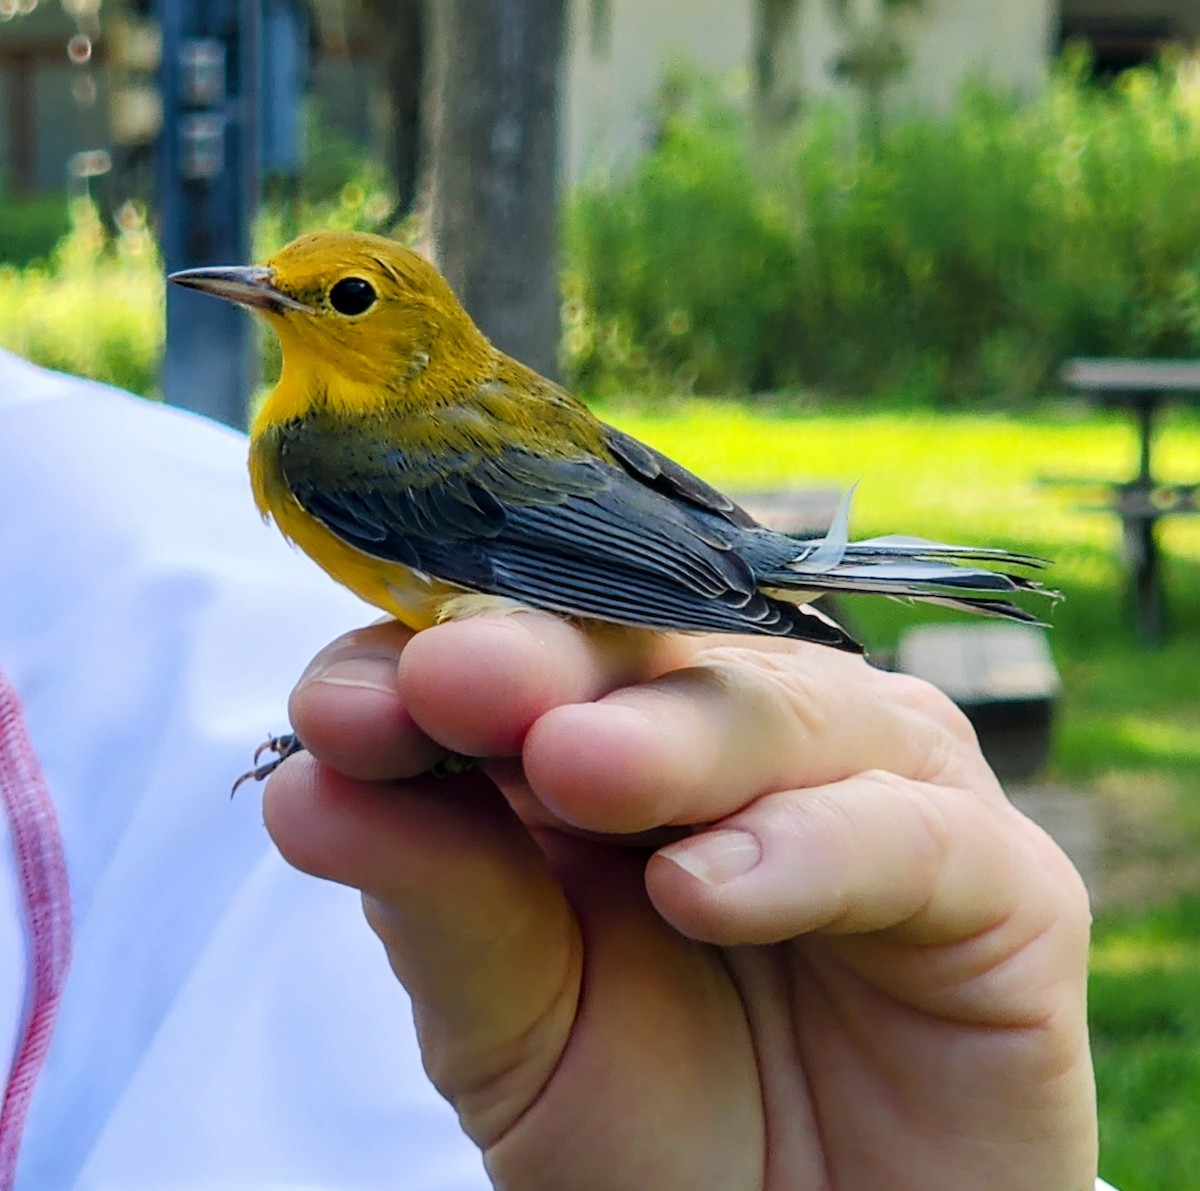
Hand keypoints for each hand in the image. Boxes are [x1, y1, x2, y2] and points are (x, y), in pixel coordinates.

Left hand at [263, 614, 1096, 1189]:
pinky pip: (906, 832)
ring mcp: (875, 786)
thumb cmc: (652, 1124)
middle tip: (456, 681)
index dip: (435, 657)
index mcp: (626, 742)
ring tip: (578, 771)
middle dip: (549, 663)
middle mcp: (751, 736)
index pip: (530, 652)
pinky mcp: (994, 876)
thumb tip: (305, 787)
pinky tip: (708, 887)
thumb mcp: (511, 1021)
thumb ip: (437, 896)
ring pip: (782, 708)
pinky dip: (808, 846)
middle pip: (652, 653)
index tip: (341, 706)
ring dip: (675, 736)